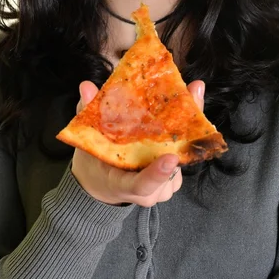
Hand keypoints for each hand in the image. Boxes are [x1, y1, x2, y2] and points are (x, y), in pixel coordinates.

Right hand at [71, 79, 204, 207]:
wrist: (102, 185)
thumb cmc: (96, 164)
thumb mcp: (87, 142)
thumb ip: (87, 115)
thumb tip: (86, 86)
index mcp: (123, 186)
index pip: (142, 185)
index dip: (156, 174)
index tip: (170, 158)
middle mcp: (149, 192)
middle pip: (172, 169)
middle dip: (183, 134)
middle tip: (190, 95)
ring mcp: (164, 188)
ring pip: (183, 161)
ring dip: (190, 128)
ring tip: (192, 94)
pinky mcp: (174, 178)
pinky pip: (185, 157)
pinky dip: (190, 132)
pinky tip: (191, 105)